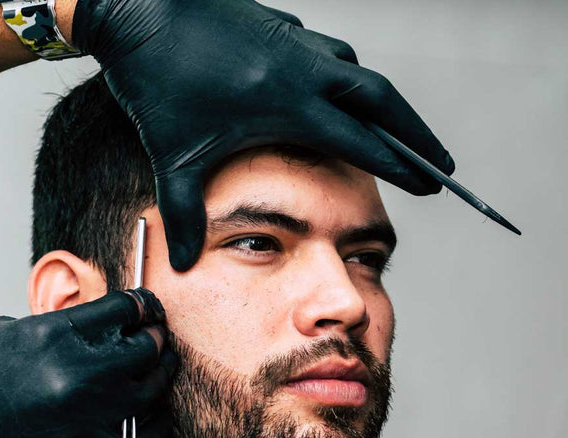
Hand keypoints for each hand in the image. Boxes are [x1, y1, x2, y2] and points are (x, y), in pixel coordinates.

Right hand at [0, 289, 174, 437]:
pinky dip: (159, 421)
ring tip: (162, 367)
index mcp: (56, 333)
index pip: (125, 308)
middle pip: (147, 346)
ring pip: (154, 388)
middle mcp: (80, 373)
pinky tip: (156, 411)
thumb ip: (58, 330)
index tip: (147, 308)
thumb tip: (92, 333)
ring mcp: (90, 416)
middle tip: (157, 336)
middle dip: (156, 336)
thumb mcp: (6, 333)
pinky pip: (148, 437)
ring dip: (162, 373)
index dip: (143, 305)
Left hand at [72, 0, 454, 270]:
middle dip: (418, 134)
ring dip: (382, 102)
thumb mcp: (174, 158)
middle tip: (445, 163)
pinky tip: (336, 91)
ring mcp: (293, 42)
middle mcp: (302, 69)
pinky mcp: (278, 26)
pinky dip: (344, 76)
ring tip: (396, 132)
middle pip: (382, 99)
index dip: (402, 164)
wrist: (137, 6)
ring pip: (356, 70)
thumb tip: (178, 266)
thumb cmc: (155, 85)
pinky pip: (327, 52)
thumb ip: (183, 214)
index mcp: (288, 103)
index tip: (433, 184)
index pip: (363, 140)